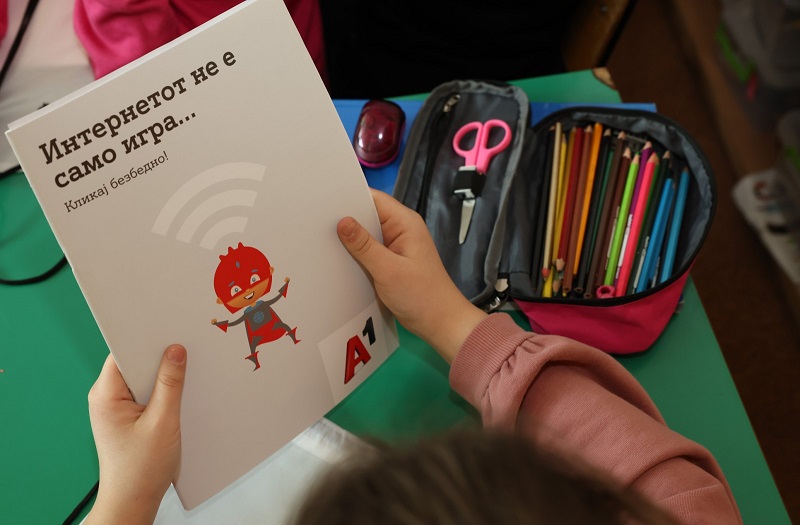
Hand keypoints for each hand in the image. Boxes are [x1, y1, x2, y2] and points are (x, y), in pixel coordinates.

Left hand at [85, 345, 186, 524]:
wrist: (132, 502)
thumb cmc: (140, 471)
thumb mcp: (162, 423)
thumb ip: (170, 384)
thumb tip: (175, 351)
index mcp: (105, 395)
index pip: (123, 352)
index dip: (146, 340)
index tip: (169, 333)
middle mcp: (106, 398)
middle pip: (134, 363)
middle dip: (159, 359)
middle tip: (184, 354)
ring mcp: (116, 407)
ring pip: (142, 379)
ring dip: (163, 379)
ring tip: (184, 380)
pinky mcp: (127, 416)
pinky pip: (146, 393)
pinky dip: (162, 393)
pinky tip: (178, 398)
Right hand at [337, 189, 485, 362]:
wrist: (440, 323)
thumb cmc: (421, 296)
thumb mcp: (388, 270)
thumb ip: (364, 246)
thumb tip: (342, 222)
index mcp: (405, 223)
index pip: (373, 199)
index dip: (349, 197)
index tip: (323, 200)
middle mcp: (401, 230)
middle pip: (368, 215)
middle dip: (345, 219)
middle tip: (315, 222)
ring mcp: (396, 246)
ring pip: (367, 235)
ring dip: (349, 239)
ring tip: (321, 239)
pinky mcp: (391, 262)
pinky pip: (369, 251)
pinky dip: (356, 254)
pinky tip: (338, 259)